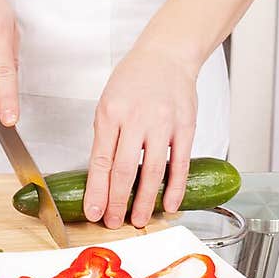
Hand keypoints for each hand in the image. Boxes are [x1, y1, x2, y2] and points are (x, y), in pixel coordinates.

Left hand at [83, 42, 198, 230]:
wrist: (167, 55)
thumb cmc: (134, 78)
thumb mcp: (108, 101)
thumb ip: (106, 136)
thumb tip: (101, 176)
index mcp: (111, 112)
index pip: (100, 160)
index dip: (96, 191)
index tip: (93, 212)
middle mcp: (136, 118)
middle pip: (125, 170)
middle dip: (117, 202)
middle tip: (113, 222)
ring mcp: (163, 123)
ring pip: (153, 171)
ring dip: (145, 201)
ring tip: (139, 220)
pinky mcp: (185, 127)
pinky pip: (180, 164)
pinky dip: (175, 188)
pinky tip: (169, 205)